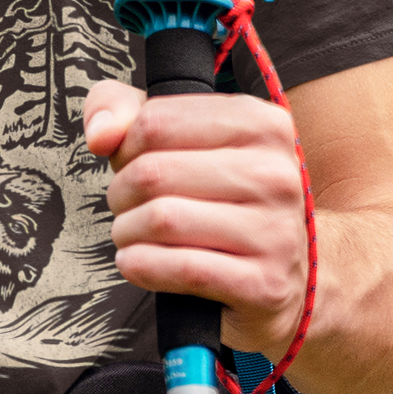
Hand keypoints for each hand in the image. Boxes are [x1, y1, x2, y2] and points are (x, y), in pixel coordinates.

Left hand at [81, 79, 307, 362]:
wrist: (292, 277)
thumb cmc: (223, 201)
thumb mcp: (179, 139)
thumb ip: (124, 109)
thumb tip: (101, 133)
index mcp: (262, 124)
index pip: (156, 120)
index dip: (124, 147)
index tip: (130, 164)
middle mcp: (277, 173)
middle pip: (153, 172)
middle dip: (121, 194)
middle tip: (127, 207)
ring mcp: (277, 230)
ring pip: (162, 219)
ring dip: (126, 232)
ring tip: (133, 236)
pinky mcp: (264, 284)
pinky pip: (181, 269)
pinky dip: (142, 266)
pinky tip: (138, 263)